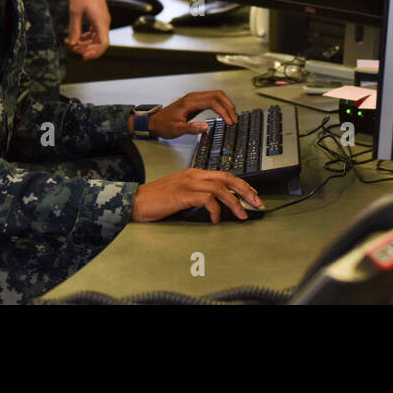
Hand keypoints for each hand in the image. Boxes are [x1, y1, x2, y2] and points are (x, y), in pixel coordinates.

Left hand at [67, 0, 109, 59]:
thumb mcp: (75, 12)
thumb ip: (74, 29)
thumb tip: (72, 44)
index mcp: (101, 22)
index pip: (104, 43)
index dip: (95, 52)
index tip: (84, 56)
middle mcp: (104, 23)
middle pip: (100, 44)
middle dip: (88, 50)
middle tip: (74, 50)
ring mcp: (102, 21)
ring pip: (98, 39)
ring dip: (87, 45)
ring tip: (75, 45)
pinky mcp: (98, 19)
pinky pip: (95, 33)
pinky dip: (87, 38)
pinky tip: (79, 38)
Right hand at [131, 169, 262, 222]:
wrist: (136, 200)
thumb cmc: (156, 200)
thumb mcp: (180, 193)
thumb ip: (197, 194)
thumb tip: (216, 205)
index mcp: (194, 173)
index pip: (224, 175)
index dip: (241, 184)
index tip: (252, 195)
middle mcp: (194, 175)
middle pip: (227, 177)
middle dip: (245, 190)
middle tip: (257, 202)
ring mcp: (189, 183)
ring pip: (220, 188)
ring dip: (235, 202)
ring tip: (243, 214)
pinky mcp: (183, 194)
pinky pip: (207, 200)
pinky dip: (215, 210)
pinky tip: (216, 220)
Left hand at [144, 90, 238, 138]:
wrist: (155, 122)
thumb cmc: (164, 125)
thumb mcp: (176, 129)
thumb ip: (191, 128)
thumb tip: (205, 127)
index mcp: (190, 102)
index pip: (213, 101)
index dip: (224, 111)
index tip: (229, 121)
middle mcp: (194, 97)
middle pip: (218, 95)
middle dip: (229, 106)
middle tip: (234, 119)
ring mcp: (195, 98)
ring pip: (217, 95)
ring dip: (226, 104)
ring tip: (232, 116)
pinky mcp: (196, 101)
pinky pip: (213, 99)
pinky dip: (221, 105)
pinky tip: (224, 113)